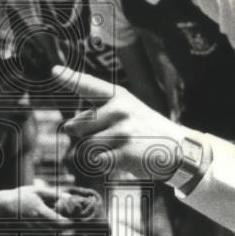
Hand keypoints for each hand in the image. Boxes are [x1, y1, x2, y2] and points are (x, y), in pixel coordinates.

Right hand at [0, 185, 71, 227]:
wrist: (2, 207)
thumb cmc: (21, 197)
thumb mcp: (37, 191)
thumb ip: (54, 194)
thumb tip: (69, 197)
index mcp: (40, 212)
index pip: (59, 222)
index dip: (69, 224)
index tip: (74, 221)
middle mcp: (37, 225)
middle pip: (57, 234)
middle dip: (67, 234)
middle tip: (73, 230)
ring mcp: (32, 233)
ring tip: (65, 235)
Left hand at [55, 66, 184, 180]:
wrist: (180, 150)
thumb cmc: (149, 130)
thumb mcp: (130, 111)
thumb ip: (100, 114)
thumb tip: (68, 126)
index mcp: (119, 97)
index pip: (90, 85)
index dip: (70, 78)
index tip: (54, 70)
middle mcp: (119, 110)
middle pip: (78, 125)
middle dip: (83, 136)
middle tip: (106, 138)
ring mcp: (122, 131)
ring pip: (85, 146)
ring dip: (94, 153)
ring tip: (116, 150)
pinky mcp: (124, 152)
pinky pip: (97, 161)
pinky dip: (103, 164)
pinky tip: (119, 160)